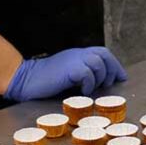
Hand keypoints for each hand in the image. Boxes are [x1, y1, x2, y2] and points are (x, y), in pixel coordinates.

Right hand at [3, 46, 126, 101]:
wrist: (25, 79)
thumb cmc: (45, 82)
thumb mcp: (67, 74)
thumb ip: (81, 74)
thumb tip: (99, 86)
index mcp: (78, 54)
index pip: (103, 53)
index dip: (114, 64)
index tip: (120, 77)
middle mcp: (78, 54)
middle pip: (104, 54)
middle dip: (112, 69)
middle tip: (110, 84)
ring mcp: (74, 60)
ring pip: (98, 63)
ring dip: (99, 78)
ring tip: (93, 89)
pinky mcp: (69, 69)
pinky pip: (87, 73)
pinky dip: (88, 84)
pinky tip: (83, 91)